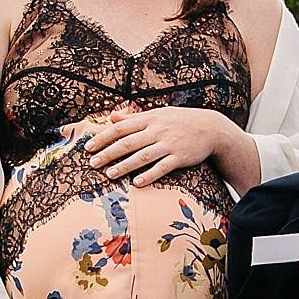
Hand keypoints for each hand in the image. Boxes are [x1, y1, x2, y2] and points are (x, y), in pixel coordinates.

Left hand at [83, 104, 242, 188]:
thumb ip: (133, 117)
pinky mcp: (180, 157)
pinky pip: (162, 167)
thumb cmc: (179, 121)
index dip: (103, 137)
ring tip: (109, 174)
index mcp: (149, 118)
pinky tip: (137, 183)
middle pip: (128, 142)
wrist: (210, 127)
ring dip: (124, 165)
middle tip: (92, 163)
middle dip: (108, 153)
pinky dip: (149, 175)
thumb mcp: (156, 114)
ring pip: (142, 155)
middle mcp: (157, 129)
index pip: (121, 127)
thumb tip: (111, 116)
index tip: (89, 147)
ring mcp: (169, 143)